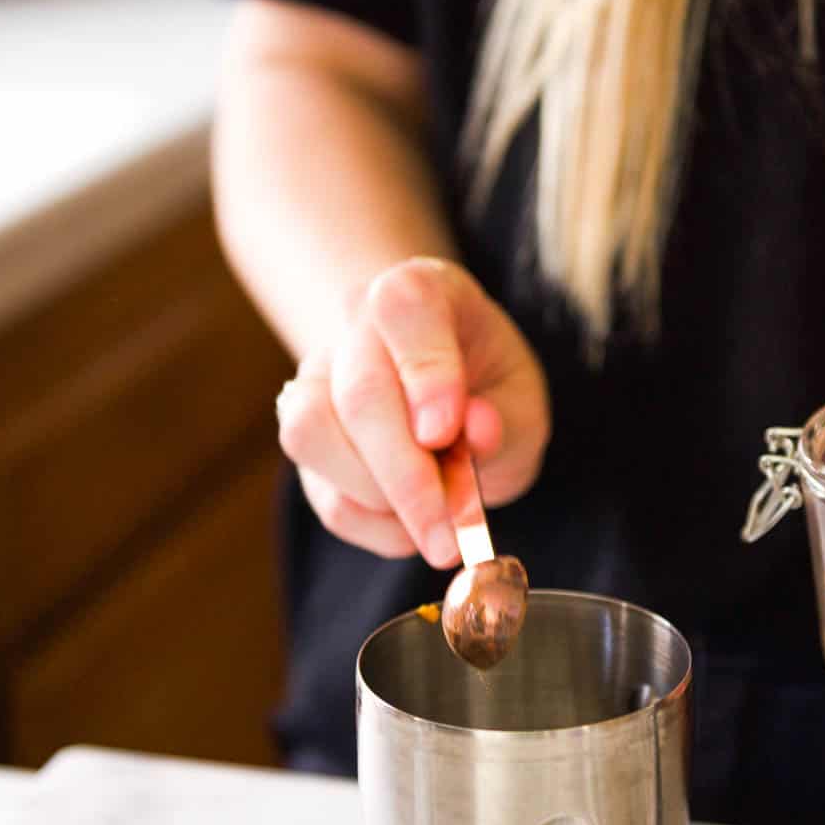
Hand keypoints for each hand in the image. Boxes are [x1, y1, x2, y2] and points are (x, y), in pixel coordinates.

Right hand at [275, 257, 549, 565]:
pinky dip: (373, 524)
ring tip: (437, 521)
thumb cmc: (487, 389)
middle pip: (359, 393)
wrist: (442, 394)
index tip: (447, 433)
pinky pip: (322, 491)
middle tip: (450, 533)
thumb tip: (476, 432)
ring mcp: (315, 378)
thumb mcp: (521, 399)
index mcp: (420, 292)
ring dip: (379, 498)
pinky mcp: (303, 438)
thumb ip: (506, 419)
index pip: (404, 310)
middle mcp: (355, 325)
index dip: (425, 373)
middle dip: (406, 476)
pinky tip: (414, 523)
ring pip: (312, 435)